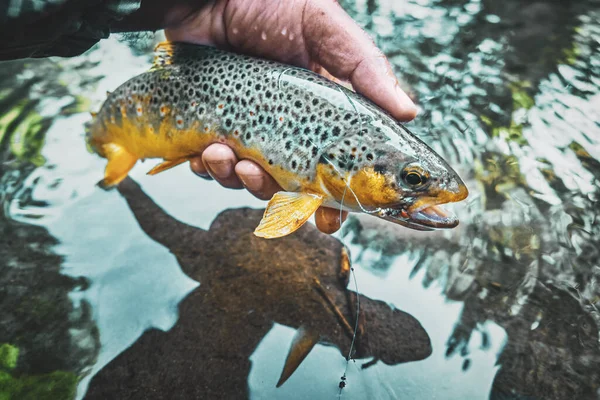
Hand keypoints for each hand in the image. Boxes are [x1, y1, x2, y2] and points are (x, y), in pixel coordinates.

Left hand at [164, 0, 417, 233]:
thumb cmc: (269, 4)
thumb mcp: (323, 28)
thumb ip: (364, 68)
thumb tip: (409, 112)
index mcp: (322, 112)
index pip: (336, 167)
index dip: (337, 199)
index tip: (332, 219)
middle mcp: (287, 128)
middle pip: (291, 185)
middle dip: (281, 197)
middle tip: (273, 188)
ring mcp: (248, 131)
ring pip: (250, 181)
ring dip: (240, 181)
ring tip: (230, 157)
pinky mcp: (213, 129)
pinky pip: (212, 167)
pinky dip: (210, 168)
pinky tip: (209, 149)